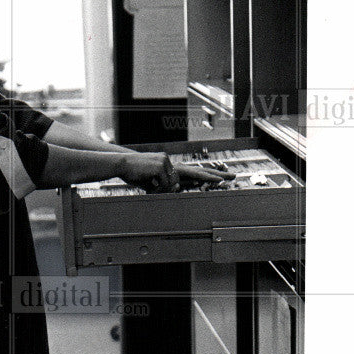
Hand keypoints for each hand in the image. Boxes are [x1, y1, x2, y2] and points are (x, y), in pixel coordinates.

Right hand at [120, 152, 235, 191]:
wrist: (122, 164)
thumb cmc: (135, 174)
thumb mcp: (153, 182)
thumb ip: (166, 185)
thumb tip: (176, 190)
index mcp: (173, 167)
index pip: (194, 172)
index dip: (209, 175)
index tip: (222, 177)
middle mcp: (173, 163)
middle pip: (198, 171)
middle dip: (215, 175)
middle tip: (231, 177)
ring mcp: (169, 163)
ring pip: (174, 185)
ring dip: (160, 189)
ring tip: (148, 182)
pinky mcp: (162, 165)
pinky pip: (164, 184)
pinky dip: (156, 187)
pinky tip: (147, 180)